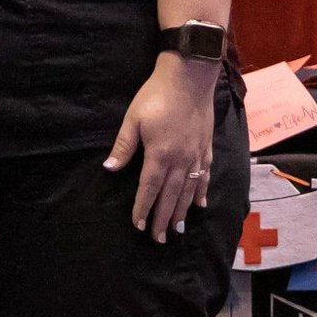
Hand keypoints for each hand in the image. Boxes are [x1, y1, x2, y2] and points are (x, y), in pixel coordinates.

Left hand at [104, 52, 222, 242]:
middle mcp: (181, 159)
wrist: (190, 76)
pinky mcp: (206, 147)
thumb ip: (123, 146)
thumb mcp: (133, 118)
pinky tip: (200, 204)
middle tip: (159, 239)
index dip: (143, 208)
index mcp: (160, 154)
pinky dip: (202, 192)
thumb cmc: (157, 95)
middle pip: (170, 196)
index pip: (149, 188)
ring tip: (177, 229)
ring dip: (182, 212)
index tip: (139, 226)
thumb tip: (109, 168)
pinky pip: (205, 176)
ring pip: (189, 191)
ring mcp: (196, 154)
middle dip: (163, 219)